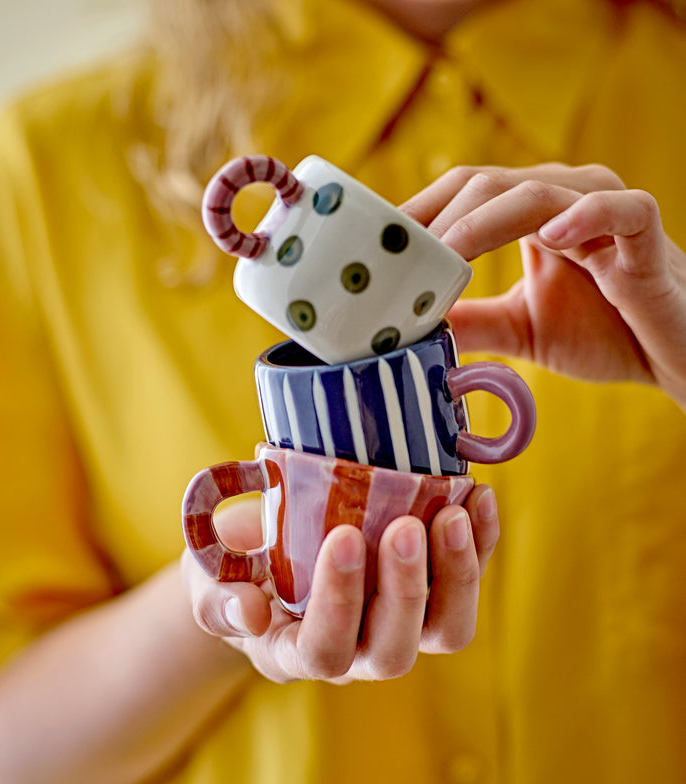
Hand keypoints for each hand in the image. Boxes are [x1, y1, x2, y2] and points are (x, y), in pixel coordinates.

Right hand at [181, 486, 498, 683]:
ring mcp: (400, 626)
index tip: (342, 537)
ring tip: (454, 512)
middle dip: (405, 588)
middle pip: (394, 649)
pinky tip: (480, 498)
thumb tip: (252, 613)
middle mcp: (356, 652)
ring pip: (446, 629)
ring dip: (458, 573)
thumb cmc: (235, 568)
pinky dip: (481, 544)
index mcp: (296, 652)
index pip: (324, 648)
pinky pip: (466, 582)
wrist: (266, 556)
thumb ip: (219, 601)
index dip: (339, 601)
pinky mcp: (432, 594)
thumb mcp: (208, 581)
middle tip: (405, 526)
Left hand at [401, 163, 685, 410]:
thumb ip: (471, 321)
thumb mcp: (520, 328)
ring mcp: (605, 212)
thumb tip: (407, 327)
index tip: (371, 245)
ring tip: (445, 252)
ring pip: (537, 192)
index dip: (416, 213)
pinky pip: (621, 210)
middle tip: (393, 256)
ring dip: (484, 221)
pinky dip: (588, 217)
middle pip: (485, 184)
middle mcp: (563, 199)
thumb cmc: (604, 332)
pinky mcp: (646, 236)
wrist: (672, 357)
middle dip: (435, 218)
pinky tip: (554, 238)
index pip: (461, 193)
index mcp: (529, 214)